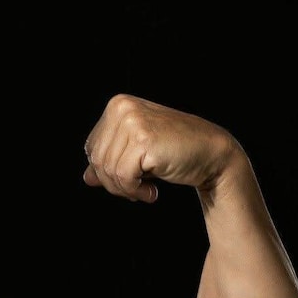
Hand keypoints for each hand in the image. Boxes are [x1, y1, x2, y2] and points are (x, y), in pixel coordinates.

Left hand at [83, 94, 239, 201]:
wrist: (210, 153)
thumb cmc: (174, 152)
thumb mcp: (135, 154)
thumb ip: (110, 161)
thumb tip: (86, 178)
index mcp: (117, 105)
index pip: (91, 148)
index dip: (104, 172)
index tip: (125, 181)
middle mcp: (122, 108)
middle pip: (96, 160)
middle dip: (112, 183)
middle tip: (135, 191)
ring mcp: (132, 121)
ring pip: (108, 170)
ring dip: (125, 190)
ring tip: (144, 191)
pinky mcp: (143, 139)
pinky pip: (123, 176)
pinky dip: (134, 191)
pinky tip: (151, 192)